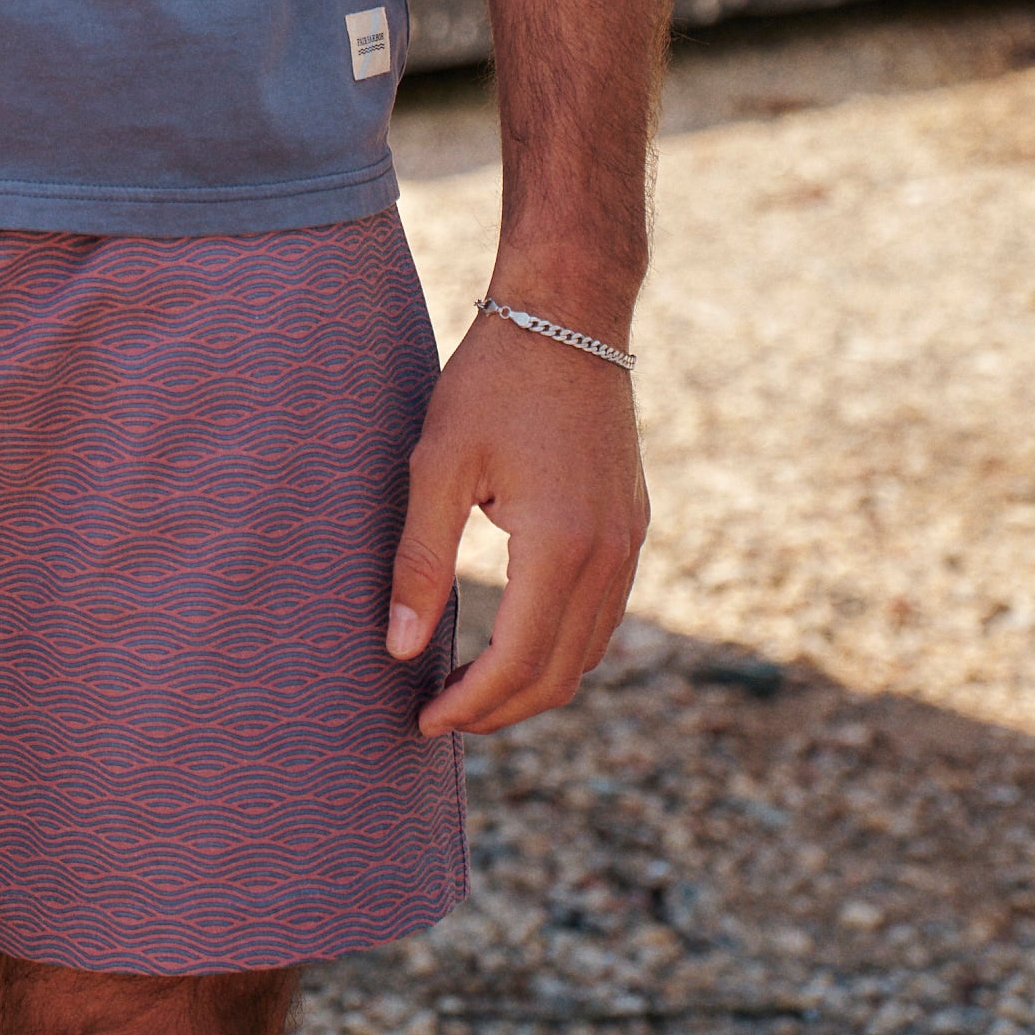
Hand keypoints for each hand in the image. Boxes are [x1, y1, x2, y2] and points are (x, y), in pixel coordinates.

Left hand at [387, 301, 646, 736]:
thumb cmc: (493, 380)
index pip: (518, 663)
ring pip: (590, 652)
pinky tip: (520, 642)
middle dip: (500, 710)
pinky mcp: (633, 526)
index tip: (424, 720)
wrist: (568, 315)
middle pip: (560, 674)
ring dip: (535, 685)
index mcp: (559, 547)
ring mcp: (629, 543)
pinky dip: (564, 648)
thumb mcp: (438, 464)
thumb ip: (420, 560)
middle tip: (442, 717)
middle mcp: (608, 557)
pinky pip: (605, 616)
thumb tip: (401, 648)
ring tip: (473, 691)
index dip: (471, 704)